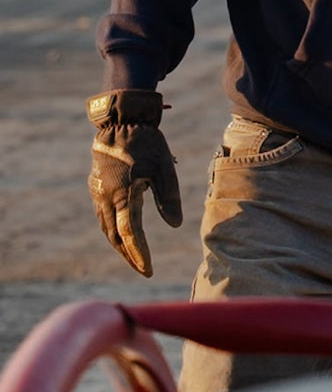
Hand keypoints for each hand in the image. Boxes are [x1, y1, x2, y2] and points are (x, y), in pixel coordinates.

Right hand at [87, 90, 181, 276]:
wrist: (120, 121)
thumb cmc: (145, 142)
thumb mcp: (164, 166)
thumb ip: (168, 196)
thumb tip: (175, 225)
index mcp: (122, 195)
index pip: (130, 233)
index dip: (140, 253)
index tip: (149, 270)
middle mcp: (105, 198)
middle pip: (115, 237)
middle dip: (129, 255)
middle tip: (144, 270)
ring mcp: (98, 193)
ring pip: (107, 228)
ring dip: (120, 244)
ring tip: (136, 257)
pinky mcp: (97, 187)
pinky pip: (103, 215)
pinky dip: (114, 229)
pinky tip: (124, 232)